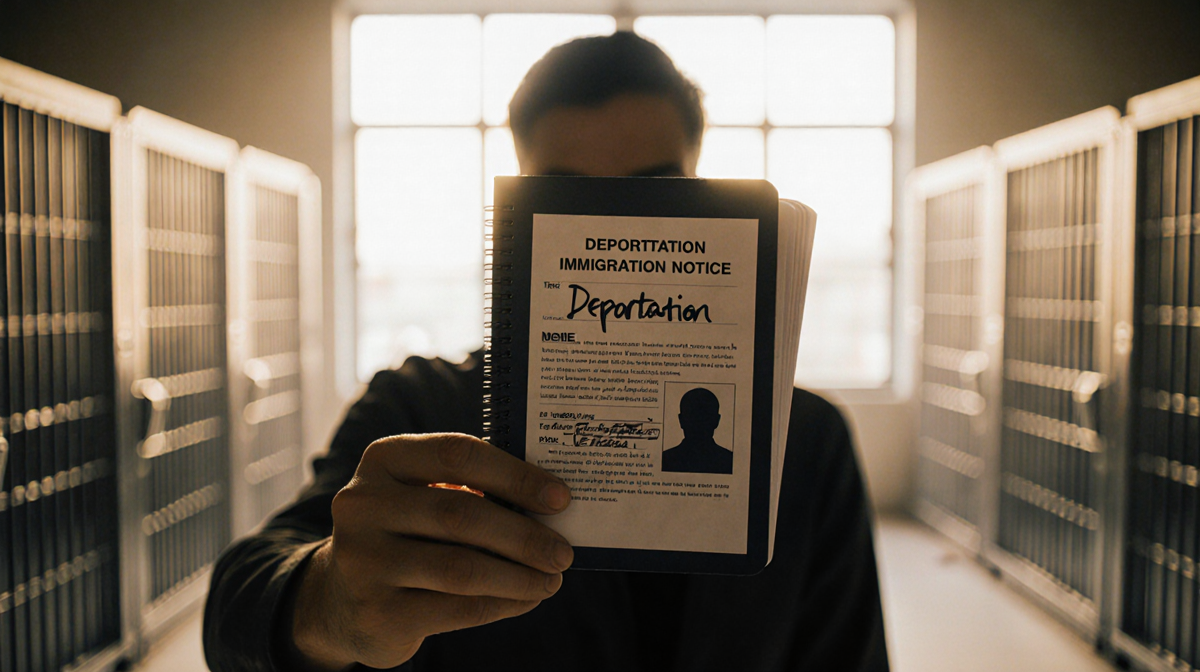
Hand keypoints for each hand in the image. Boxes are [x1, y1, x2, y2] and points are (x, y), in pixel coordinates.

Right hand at [288, 433, 573, 669]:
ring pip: (461, 567)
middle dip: (523, 535)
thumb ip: (472, 490)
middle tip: (563, 550)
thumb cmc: (405, 532)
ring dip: (518, 575)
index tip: (561, 498)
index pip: (457, 455)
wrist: (341, 597)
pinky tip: (526, 599)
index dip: (515, 475)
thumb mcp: (422, 495)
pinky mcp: (377, 612)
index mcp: (383, 460)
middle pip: (461, 514)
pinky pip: (456, 609)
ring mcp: (364, 561)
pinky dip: (501, 604)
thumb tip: (551, 507)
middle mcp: (363, 505)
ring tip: (551, 578)